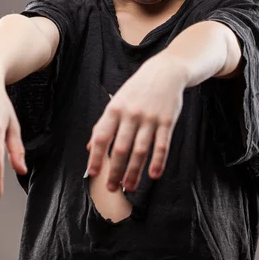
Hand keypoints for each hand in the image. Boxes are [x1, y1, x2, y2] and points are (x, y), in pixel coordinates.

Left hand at [86, 53, 185, 192]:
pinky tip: (153, 175)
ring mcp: (150, 118)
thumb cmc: (138, 89)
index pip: (102, 136)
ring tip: (129, 187)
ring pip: (141, 150)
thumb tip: (91, 147)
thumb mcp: (117, 101)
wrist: (165, 71)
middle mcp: (131, 114)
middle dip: (116, 171)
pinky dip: (158, 162)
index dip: (96, 156)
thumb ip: (104, 123)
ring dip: (134, 172)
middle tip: (112, 188)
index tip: (93, 174)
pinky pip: (162, 145)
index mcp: (115, 109)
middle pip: (121, 148)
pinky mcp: (167, 121)